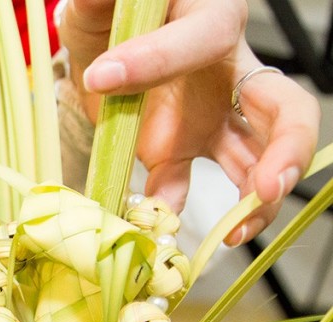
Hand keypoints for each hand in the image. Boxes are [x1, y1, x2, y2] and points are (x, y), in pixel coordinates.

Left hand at [59, 0, 319, 244]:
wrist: (100, 40)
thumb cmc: (113, 9)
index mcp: (213, 19)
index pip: (206, 35)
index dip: (159, 56)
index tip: (101, 75)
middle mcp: (227, 73)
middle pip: (284, 110)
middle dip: (287, 149)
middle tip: (269, 185)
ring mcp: (208, 118)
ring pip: (254, 161)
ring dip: (253, 201)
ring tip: (235, 233)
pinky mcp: (177, 150)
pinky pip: (185, 185)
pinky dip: (171, 210)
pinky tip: (156, 228)